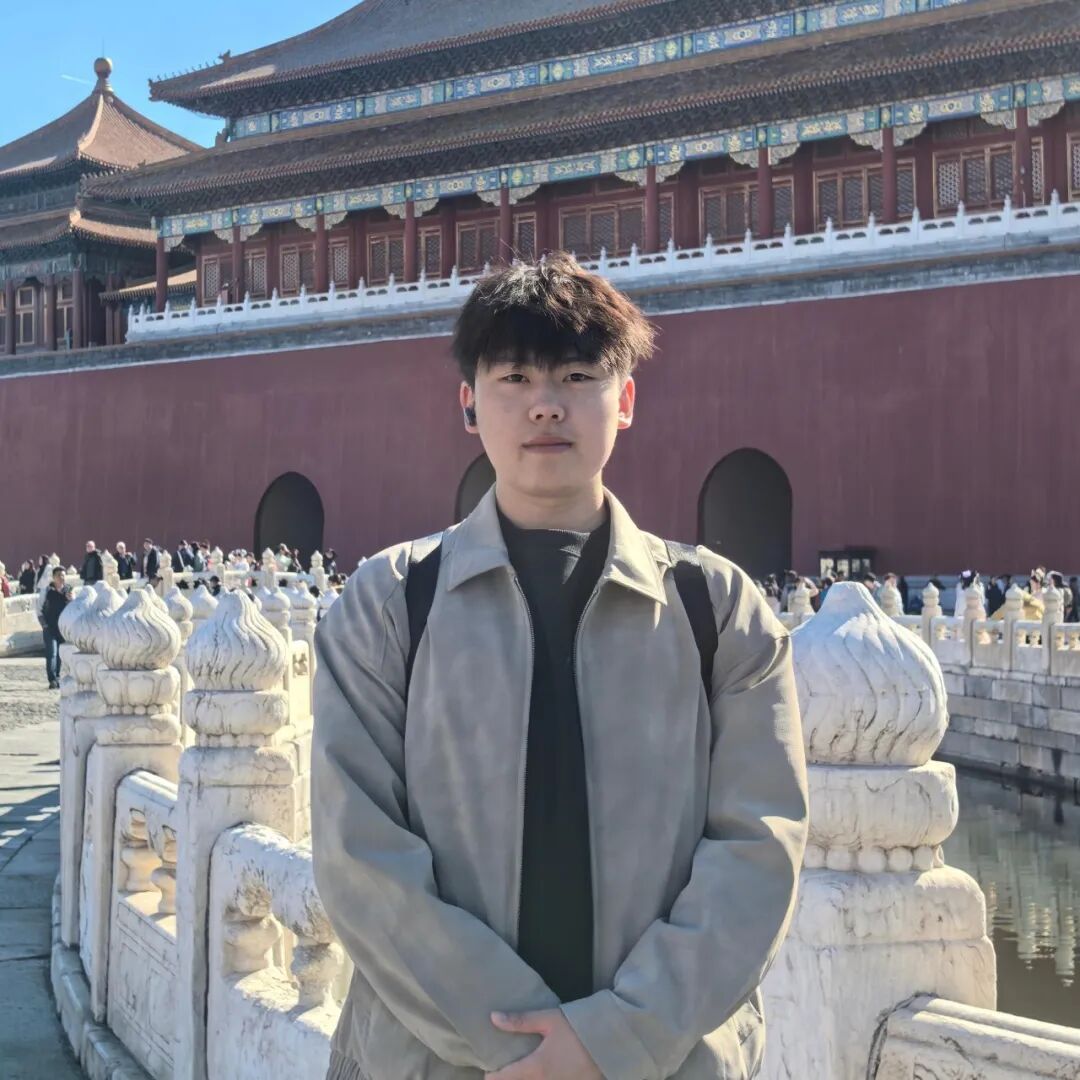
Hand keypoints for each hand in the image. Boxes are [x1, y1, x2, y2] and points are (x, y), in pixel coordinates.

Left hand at [485, 1009, 601, 1078]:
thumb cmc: (578, 1028)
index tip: (487, 1072)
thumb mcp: (549, 1020)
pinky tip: (541, 1074)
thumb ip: (521, 1021)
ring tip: (521, 1074)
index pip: (505, 1078)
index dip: (492, 1077)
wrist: (611, 1042)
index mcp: (536, 1068)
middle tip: (504, 1073)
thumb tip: (493, 1017)